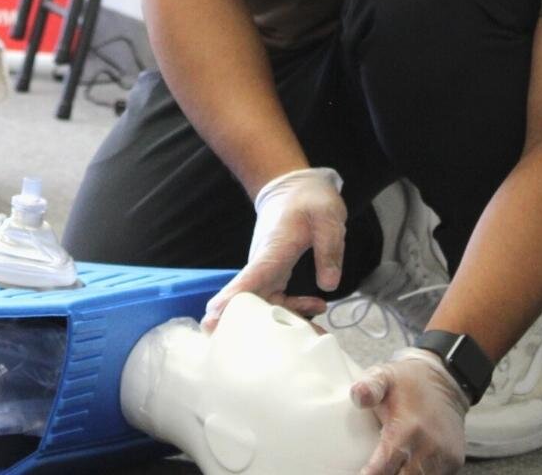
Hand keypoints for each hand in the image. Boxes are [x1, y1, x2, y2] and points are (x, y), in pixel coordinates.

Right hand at [202, 166, 345, 328]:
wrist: (294, 187)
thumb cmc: (309, 200)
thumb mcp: (328, 218)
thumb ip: (329, 250)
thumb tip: (329, 285)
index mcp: (271, 250)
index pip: (249, 279)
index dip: (232, 301)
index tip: (212, 320)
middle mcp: (263, 264)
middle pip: (250, 301)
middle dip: (254, 329)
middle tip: (273, 353)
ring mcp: (266, 270)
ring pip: (264, 305)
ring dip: (284, 323)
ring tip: (316, 333)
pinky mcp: (274, 273)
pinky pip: (277, 299)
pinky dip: (293, 310)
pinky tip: (317, 308)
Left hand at [351, 349, 470, 474]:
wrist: (447, 381)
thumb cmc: (410, 381)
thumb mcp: (385, 376)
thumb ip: (369, 387)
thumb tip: (358, 396)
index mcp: (407, 429)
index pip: (384, 469)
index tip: (363, 472)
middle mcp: (428, 447)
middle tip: (376, 467)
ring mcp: (443, 457)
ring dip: (402, 473)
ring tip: (391, 465)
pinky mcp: (452, 462)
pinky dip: (418, 473)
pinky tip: (407, 464)